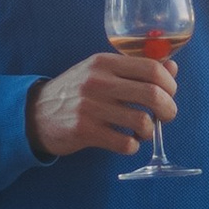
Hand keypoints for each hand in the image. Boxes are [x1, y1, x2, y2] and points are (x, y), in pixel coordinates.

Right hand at [26, 47, 177, 158]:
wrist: (35, 114)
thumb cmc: (75, 92)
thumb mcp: (100, 72)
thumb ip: (135, 69)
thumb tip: (172, 68)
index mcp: (104, 62)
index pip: (152, 68)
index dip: (170, 84)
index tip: (170, 94)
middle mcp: (97, 81)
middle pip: (152, 94)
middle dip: (168, 109)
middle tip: (166, 116)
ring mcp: (90, 107)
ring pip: (142, 121)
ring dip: (150, 131)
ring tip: (142, 131)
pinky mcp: (84, 131)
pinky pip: (125, 143)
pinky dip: (133, 146)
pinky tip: (126, 142)